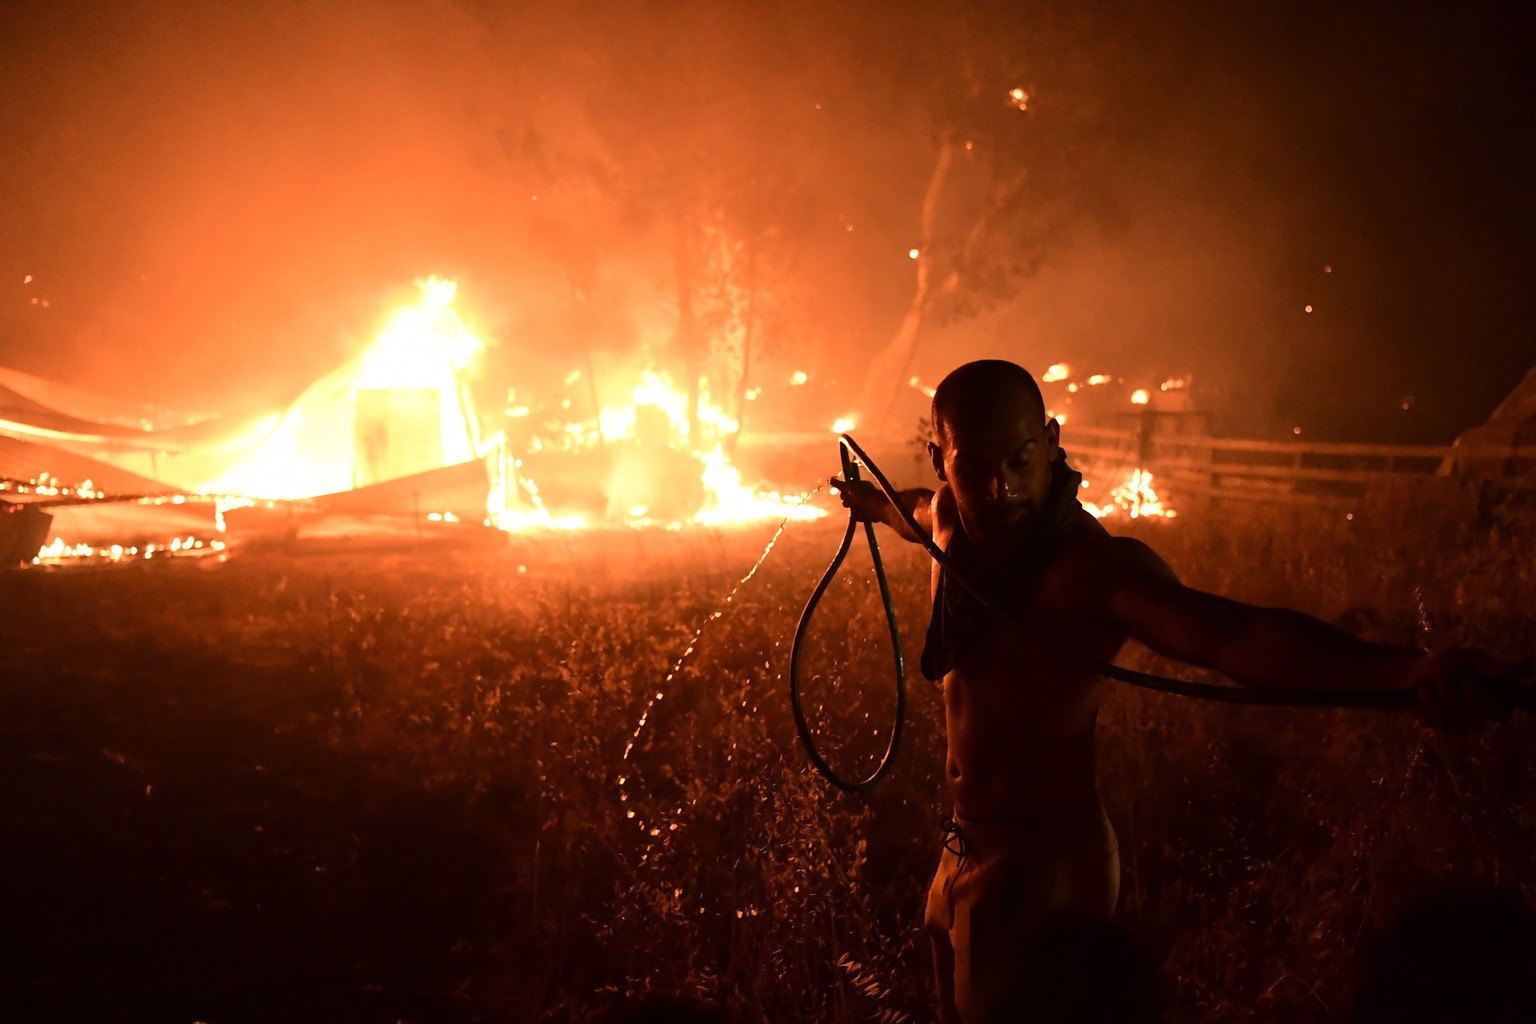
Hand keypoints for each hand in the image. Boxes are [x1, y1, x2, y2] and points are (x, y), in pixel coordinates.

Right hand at [828, 476, 887, 523]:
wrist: (878, 508)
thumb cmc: (864, 495)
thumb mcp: (850, 487)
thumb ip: (840, 484)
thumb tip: (830, 479)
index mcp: (860, 486)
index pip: (847, 489)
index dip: (843, 492)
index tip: (843, 493)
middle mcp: (862, 495)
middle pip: (847, 500)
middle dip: (847, 502)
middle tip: (851, 502)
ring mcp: (864, 505)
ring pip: (852, 509)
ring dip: (853, 509)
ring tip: (858, 508)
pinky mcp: (866, 515)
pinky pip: (857, 517)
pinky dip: (858, 516)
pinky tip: (862, 514)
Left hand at [1407, 648, 1531, 732]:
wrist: (1410, 673)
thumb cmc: (1442, 663)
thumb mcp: (1467, 659)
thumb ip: (1494, 667)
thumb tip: (1529, 666)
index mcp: (1495, 697)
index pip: (1501, 711)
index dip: (1482, 699)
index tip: (1465, 682)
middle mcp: (1483, 714)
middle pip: (1474, 716)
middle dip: (1453, 695)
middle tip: (1440, 680)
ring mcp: (1465, 723)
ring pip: (1455, 719)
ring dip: (1436, 698)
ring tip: (1429, 684)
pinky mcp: (1446, 728)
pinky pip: (1440, 723)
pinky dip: (1426, 706)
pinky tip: (1423, 695)